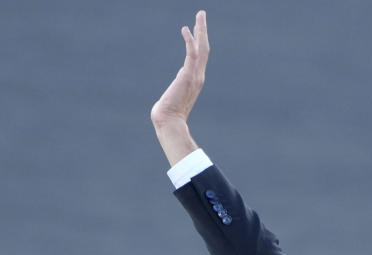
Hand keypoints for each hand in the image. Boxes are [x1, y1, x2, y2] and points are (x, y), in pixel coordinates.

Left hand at [150, 10, 209, 164]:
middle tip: (201, 14)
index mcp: (195, 80)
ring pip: (201, 48)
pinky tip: (185, 29)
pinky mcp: (187, 75)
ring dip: (201, 30)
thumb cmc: (167, 114)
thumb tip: (179, 79)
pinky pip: (191, 54)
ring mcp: (195, 76)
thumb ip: (179, 84)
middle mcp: (198, 76)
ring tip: (200, 15)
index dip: (199, 41)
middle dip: (203, 30)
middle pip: (204, 48)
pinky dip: (190, 40)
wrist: (169, 122)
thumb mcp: (175, 94)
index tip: (197, 29)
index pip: (200, 56)